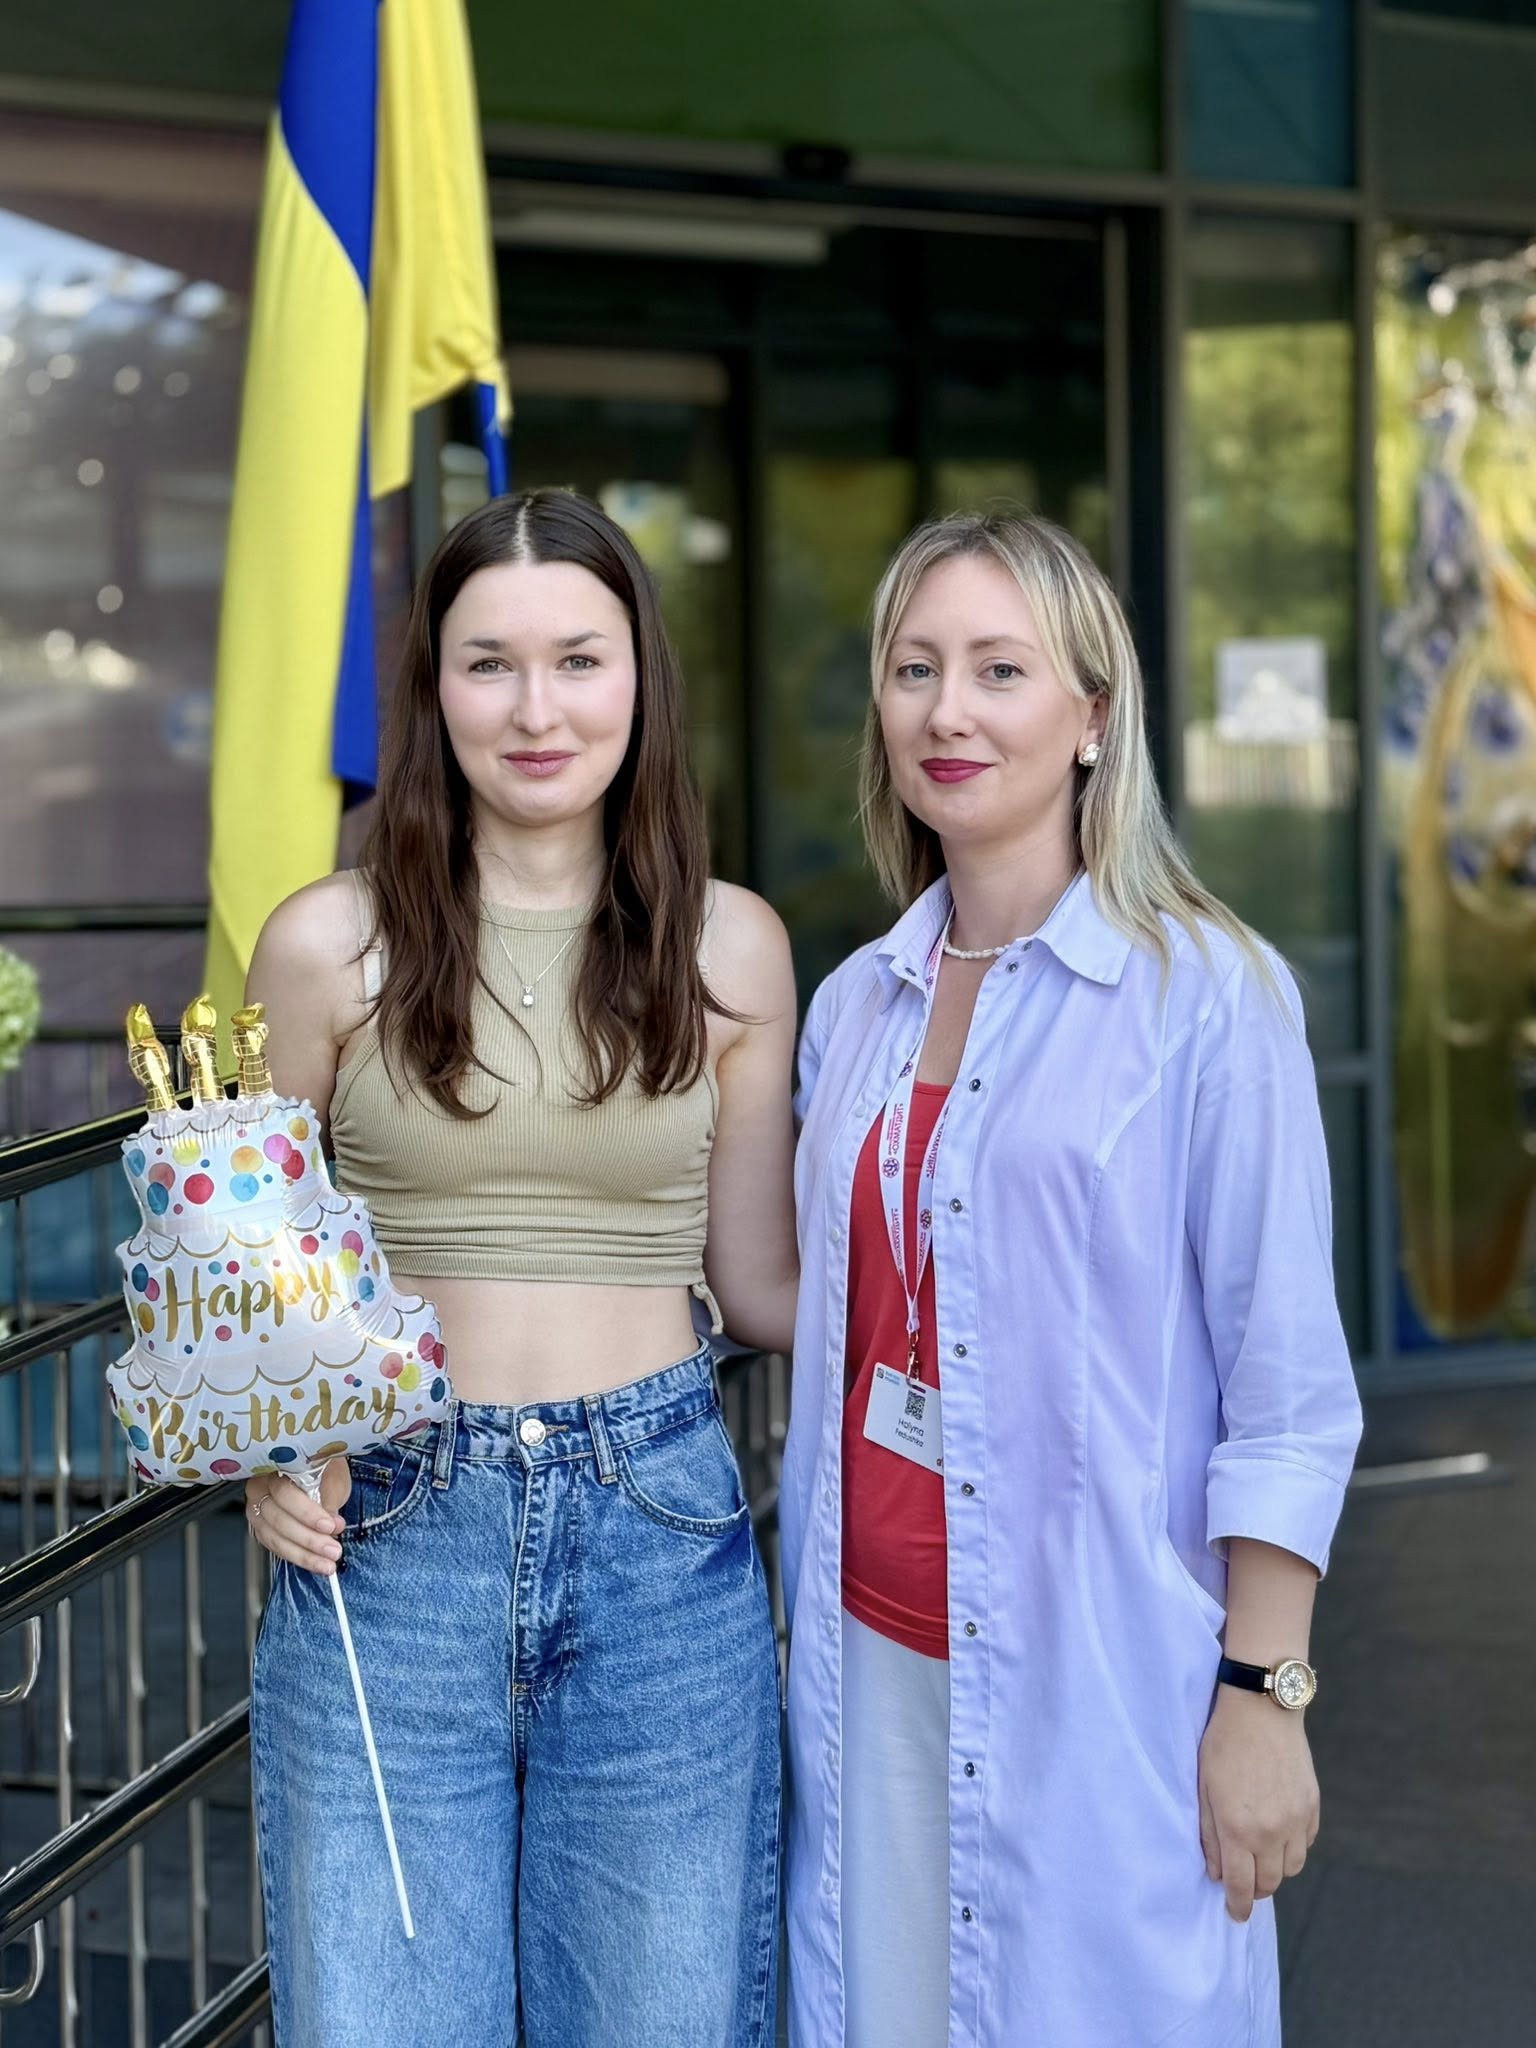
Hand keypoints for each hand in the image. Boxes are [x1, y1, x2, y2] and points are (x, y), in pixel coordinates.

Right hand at [244, 1459, 350, 1573]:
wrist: (313, 1467)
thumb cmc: (322, 1466)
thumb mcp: (331, 1475)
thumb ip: (329, 1499)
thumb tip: (332, 1526)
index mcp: (273, 1468)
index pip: (285, 1493)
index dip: (307, 1513)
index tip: (330, 1526)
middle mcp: (258, 1488)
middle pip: (278, 1519)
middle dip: (309, 1539)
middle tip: (333, 1550)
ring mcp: (256, 1509)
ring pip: (275, 1537)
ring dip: (303, 1554)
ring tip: (326, 1563)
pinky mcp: (260, 1527)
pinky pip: (275, 1546)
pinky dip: (296, 1556)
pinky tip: (314, 1562)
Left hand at [1197, 1684, 1318, 1921]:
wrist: (1262, 1710)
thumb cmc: (1223, 1745)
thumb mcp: (1203, 1788)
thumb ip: (1209, 1834)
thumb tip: (1216, 1873)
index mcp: (1238, 1828)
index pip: (1241, 1886)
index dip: (1238, 1906)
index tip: (1234, 1913)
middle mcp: (1270, 1831)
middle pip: (1269, 1884)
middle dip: (1255, 1891)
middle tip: (1245, 1886)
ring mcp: (1295, 1820)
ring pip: (1291, 1868)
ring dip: (1275, 1870)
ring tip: (1260, 1858)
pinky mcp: (1312, 1806)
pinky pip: (1306, 1843)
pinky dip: (1293, 1848)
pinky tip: (1279, 1835)